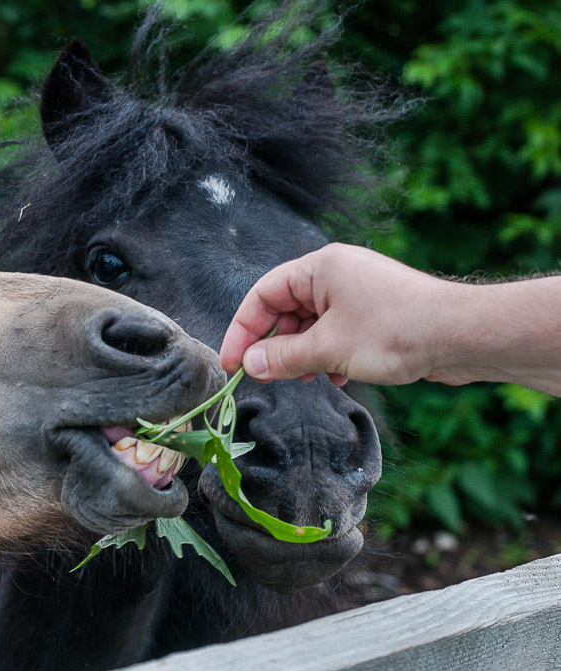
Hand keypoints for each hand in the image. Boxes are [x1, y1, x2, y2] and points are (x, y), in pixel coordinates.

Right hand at [219, 243, 456, 386]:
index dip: (243, 330)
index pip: (263, 295)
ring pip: (310, 324)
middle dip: (275, 346)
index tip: (232, 362)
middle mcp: (336, 275)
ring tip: (306, 379)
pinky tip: (336, 377)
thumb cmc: (397, 331)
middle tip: (265, 377)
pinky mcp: (374, 314)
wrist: (462, 335)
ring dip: (302, 354)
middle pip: (285, 310)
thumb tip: (250, 365)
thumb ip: (283, 357)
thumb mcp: (328, 348)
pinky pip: (335, 332)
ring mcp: (357, 293)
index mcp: (320, 268)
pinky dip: (327, 354)